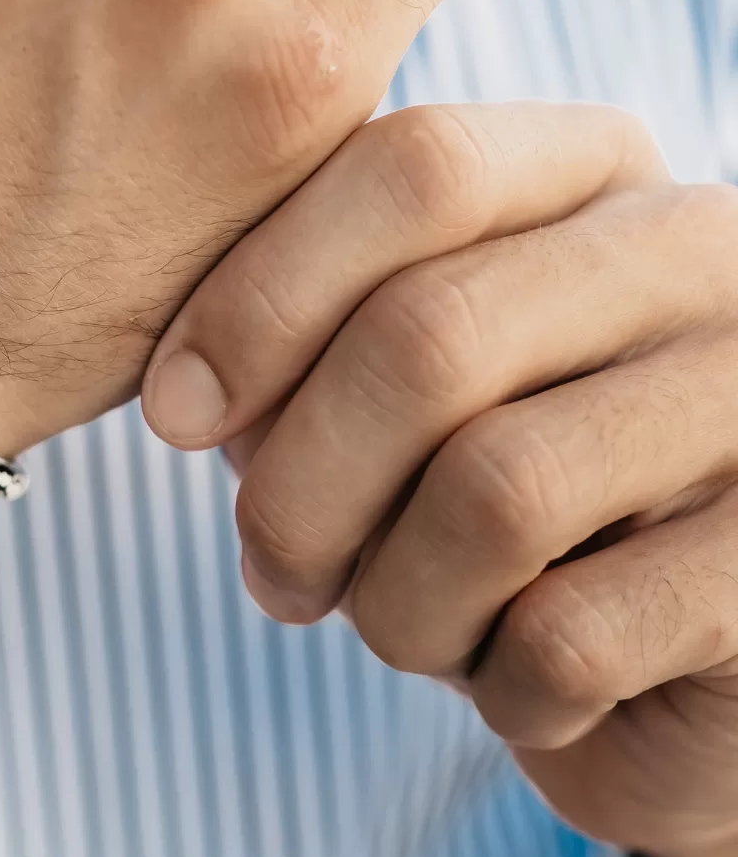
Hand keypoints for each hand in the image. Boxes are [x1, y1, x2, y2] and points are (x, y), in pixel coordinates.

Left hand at [142, 101, 737, 856]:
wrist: (693, 660)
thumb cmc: (513, 496)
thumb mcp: (402, 387)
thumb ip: (308, 344)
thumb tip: (193, 398)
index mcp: (595, 174)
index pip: (416, 170)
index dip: (261, 298)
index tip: (172, 413)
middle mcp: (704, 255)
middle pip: (430, 337)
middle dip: (303, 486)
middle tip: (278, 573)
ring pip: (496, 492)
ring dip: (398, 602)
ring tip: (406, 630)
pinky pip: (570, 635)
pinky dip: (500, 687)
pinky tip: (518, 685)